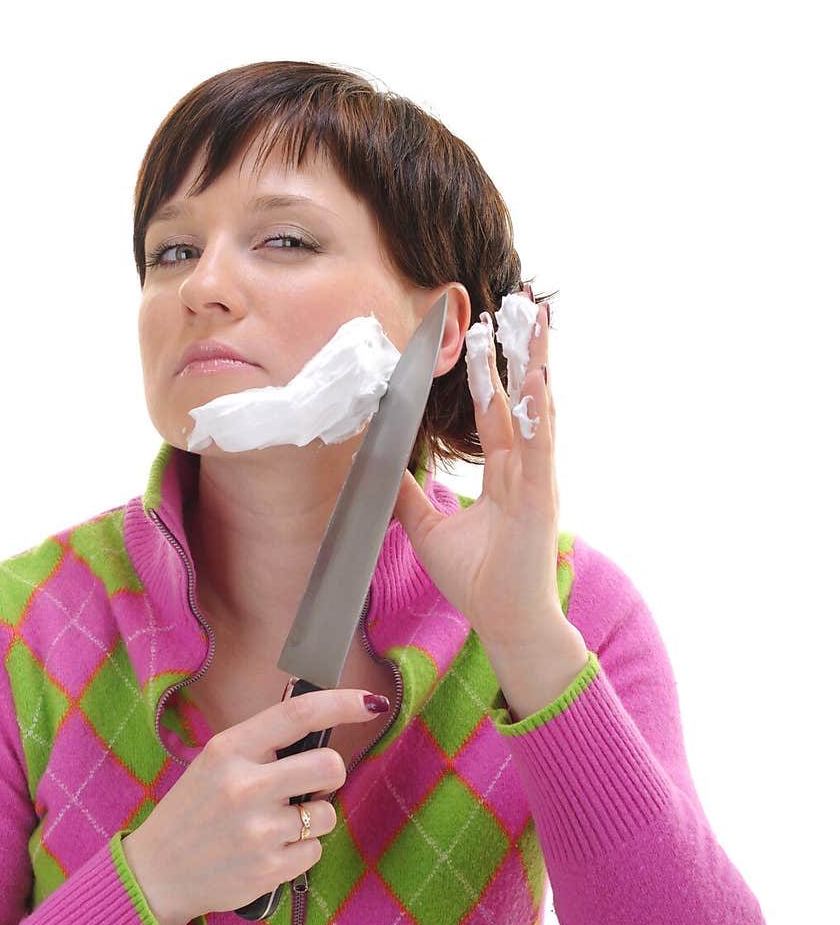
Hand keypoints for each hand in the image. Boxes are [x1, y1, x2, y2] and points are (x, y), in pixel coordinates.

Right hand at [121, 688, 385, 924]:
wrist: (157, 874)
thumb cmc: (193, 812)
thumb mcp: (214, 764)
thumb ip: (262, 746)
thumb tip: (321, 725)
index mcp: (229, 750)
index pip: (298, 714)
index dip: (343, 703)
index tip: (371, 702)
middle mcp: (244, 787)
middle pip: (329, 766)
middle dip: (330, 773)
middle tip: (309, 785)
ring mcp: (257, 831)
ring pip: (327, 813)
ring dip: (312, 818)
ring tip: (277, 825)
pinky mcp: (267, 870)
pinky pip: (314, 851)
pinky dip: (300, 851)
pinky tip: (270, 851)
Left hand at [392, 298, 566, 649]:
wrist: (507, 622)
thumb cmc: (480, 582)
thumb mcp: (430, 530)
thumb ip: (412, 496)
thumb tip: (383, 468)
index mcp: (504, 474)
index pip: (494, 411)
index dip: (485, 372)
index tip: (478, 332)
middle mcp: (525, 469)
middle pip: (521, 397)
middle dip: (517, 351)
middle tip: (516, 303)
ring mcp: (537, 479)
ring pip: (537, 409)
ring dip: (534, 362)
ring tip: (532, 318)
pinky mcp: (540, 496)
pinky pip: (539, 445)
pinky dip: (538, 409)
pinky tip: (536, 376)